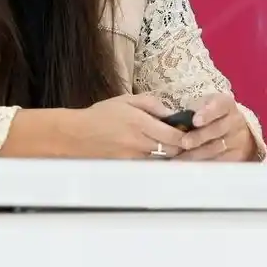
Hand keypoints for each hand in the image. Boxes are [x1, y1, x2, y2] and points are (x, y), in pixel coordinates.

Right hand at [74, 94, 192, 159]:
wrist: (74, 134)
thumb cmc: (101, 114)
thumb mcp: (128, 100)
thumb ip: (153, 104)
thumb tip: (173, 114)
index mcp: (140, 123)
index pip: (174, 136)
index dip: (186, 136)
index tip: (191, 132)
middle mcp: (138, 142)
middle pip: (171, 151)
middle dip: (180, 146)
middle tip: (184, 139)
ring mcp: (132, 157)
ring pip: (161, 160)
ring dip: (169, 154)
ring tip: (172, 146)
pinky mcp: (126, 167)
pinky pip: (148, 165)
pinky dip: (156, 160)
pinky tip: (156, 153)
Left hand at [175, 93, 259, 160]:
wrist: (235, 131)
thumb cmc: (212, 118)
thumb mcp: (204, 107)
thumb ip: (190, 112)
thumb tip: (167, 123)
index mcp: (225, 105)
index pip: (220, 105)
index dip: (208, 113)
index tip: (195, 120)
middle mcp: (234, 121)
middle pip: (217, 129)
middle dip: (199, 137)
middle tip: (184, 143)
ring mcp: (237, 139)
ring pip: (217, 148)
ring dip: (197, 153)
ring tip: (180, 158)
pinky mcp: (237, 156)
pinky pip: (219, 161)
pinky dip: (204, 164)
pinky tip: (190, 166)